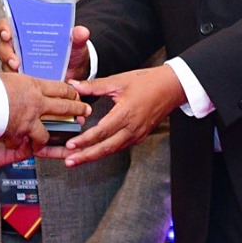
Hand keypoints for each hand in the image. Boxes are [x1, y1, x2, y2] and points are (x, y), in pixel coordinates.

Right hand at [0, 21, 90, 80]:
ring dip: (8, 67)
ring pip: (5, 63)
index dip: (4, 27)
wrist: (76, 74)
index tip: (7, 33)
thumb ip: (78, 37)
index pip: (8, 24)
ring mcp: (19, 64)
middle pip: (2, 46)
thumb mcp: (76, 45)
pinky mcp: (22, 79)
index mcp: (27, 33)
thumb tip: (81, 31)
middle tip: (14, 60)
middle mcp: (19, 47)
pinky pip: (14, 81)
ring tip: (17, 70)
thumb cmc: (71, 54)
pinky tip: (23, 86)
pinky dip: (16, 83)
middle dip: (5, 52)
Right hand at [0, 72, 87, 148]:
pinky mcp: (23, 131)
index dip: (70, 92)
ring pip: (53, 127)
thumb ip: (19, 88)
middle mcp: (35, 100)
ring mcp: (30, 117)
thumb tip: (25, 91)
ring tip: (68, 138)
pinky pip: (36, 140)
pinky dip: (36, 145)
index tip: (77, 94)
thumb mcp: (5, 82)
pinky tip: (36, 148)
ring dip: (60, 133)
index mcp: (31, 85)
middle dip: (77, 109)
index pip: (59, 87)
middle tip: (85, 112)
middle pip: (64, 105)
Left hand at [60, 65, 183, 165]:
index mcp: (126, 113)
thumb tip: (74, 85)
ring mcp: (137, 134)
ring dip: (94, 155)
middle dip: (86, 156)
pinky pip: (120, 147)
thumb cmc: (148, 81)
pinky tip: (94, 151)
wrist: (172, 87)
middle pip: (106, 148)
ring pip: (113, 150)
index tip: (70, 145)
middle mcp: (132, 128)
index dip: (85, 140)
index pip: (102, 132)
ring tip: (77, 159)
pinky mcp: (139, 136)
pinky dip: (106, 150)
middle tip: (69, 161)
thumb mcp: (119, 80)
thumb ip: (95, 85)